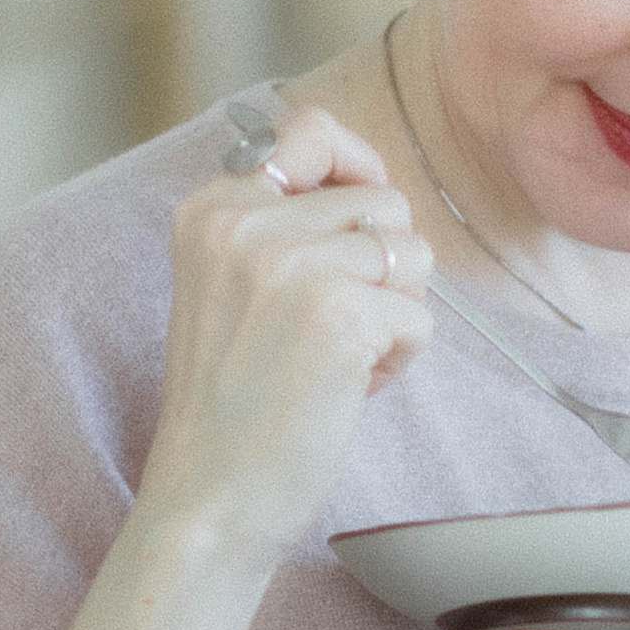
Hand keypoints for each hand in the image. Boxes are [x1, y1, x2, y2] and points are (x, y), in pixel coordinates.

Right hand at [136, 103, 433, 574]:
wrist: (210, 498)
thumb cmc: (234, 405)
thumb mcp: (232, 287)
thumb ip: (283, 226)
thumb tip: (376, 187)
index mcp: (211, 209)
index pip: (311, 131)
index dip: (359, 169)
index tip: (362, 222)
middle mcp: (243, 223)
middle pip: (381, 200)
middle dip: (386, 265)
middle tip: (344, 324)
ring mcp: (290, 265)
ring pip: (411, 254)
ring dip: (398, 311)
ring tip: (345, 358)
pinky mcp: (337, 315)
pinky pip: (420, 316)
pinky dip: (400, 358)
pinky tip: (349, 390)